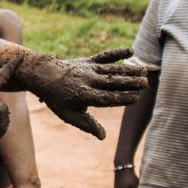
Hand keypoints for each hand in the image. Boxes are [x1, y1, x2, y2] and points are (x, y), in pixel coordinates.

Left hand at [13, 48, 149, 138]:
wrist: (42, 74)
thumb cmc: (56, 98)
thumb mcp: (68, 115)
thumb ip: (86, 124)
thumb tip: (102, 136)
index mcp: (84, 96)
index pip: (107, 98)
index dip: (122, 98)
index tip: (136, 98)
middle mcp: (88, 81)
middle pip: (113, 82)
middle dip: (130, 82)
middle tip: (146, 83)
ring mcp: (89, 69)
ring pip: (112, 69)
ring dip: (129, 69)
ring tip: (144, 71)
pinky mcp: (88, 61)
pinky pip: (104, 56)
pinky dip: (117, 53)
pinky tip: (131, 51)